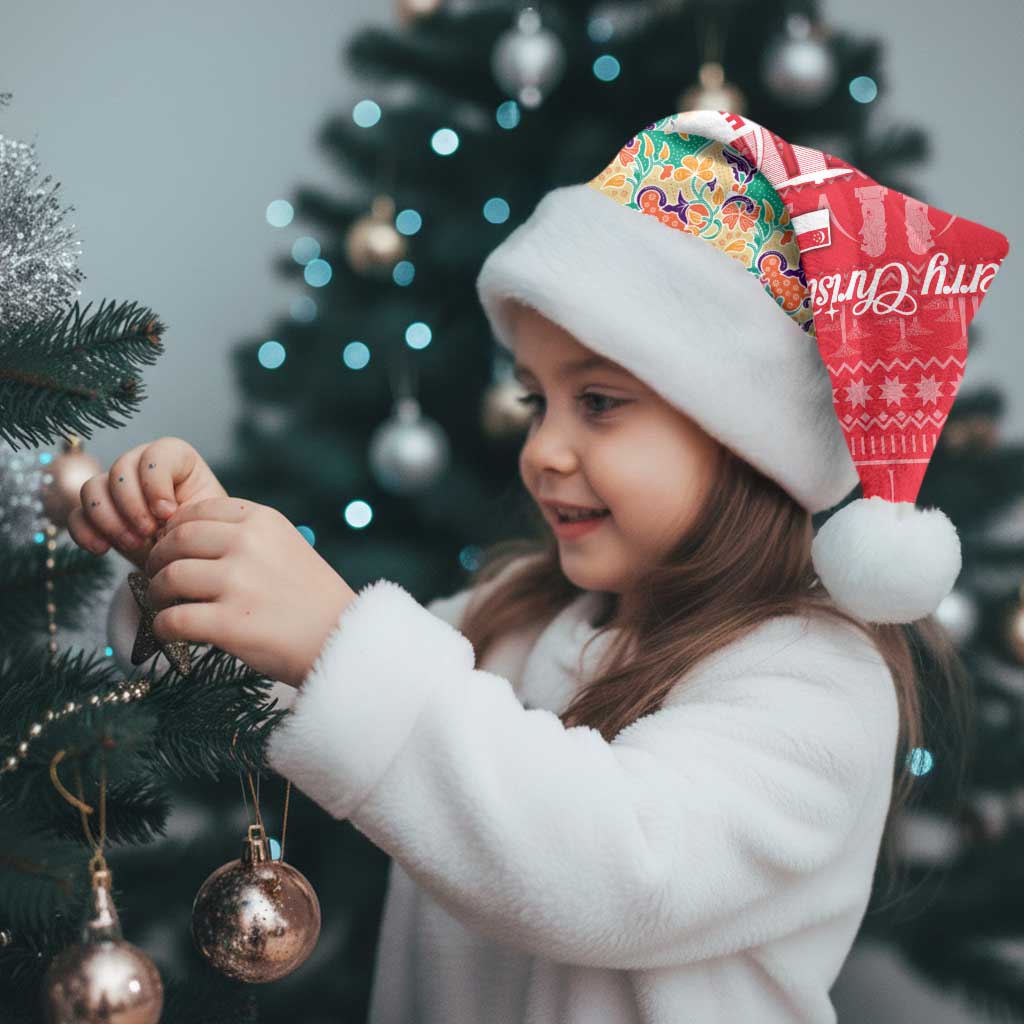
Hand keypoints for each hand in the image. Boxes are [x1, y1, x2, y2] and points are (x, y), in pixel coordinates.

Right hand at [67, 437, 227, 570]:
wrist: (189, 560)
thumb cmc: (203, 534)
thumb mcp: (206, 520)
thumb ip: (189, 510)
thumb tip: (162, 515)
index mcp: (176, 459)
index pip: (156, 454)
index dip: (156, 483)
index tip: (168, 513)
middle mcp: (141, 466)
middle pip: (120, 469)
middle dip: (132, 505)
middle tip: (148, 532)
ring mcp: (115, 488)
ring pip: (92, 488)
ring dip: (109, 519)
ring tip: (133, 544)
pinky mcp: (97, 514)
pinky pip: (76, 515)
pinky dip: (85, 532)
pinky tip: (102, 549)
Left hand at [142, 496, 357, 687]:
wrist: (342, 639)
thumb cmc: (313, 598)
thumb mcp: (287, 546)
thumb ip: (246, 536)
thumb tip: (185, 538)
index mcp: (263, 520)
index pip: (198, 511)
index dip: (175, 530)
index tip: (172, 547)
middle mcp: (248, 544)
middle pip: (176, 541)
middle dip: (158, 559)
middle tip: (157, 577)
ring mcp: (238, 583)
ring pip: (169, 578)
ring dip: (157, 594)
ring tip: (164, 605)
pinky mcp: (229, 623)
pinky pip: (172, 620)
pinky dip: (162, 627)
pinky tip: (170, 632)